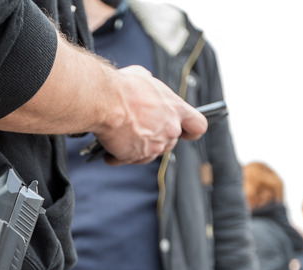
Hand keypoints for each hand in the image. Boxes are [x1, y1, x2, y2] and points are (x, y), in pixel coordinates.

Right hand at [92, 65, 207, 164]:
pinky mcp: (135, 157)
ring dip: (138, 148)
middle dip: (157, 138)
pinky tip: (110, 149)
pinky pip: (129, 159)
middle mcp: (169, 130)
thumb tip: (145, 84)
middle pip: (171, 142)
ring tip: (121, 137)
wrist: (105, 101)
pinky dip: (119, 156)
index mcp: (176, 109)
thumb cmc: (124, 87)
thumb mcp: (143, 76)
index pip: (198, 126)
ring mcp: (154, 146)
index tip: (186, 132)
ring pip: (151, 153)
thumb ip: (151, 87)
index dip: (192, 131)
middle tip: (140, 129)